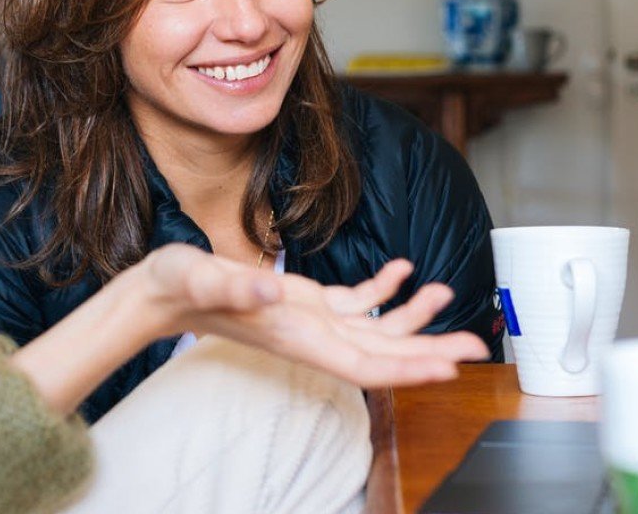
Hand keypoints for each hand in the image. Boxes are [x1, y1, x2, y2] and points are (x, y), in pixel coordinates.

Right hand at [142, 245, 490, 388]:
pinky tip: (402, 269)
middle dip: (431, 350)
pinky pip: (355, 302)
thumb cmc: (175, 287)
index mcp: (294, 335)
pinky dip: (383, 287)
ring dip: (414, 315)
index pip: (364, 364)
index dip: (408, 368)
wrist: (158, 292)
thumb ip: (233, 287)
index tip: (449, 368)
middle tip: (479, 346)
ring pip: (375, 328)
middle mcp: (309, 335)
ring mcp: (308, 320)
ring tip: (448, 294)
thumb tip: (269, 290)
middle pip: (382, 353)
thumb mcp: (198, 278)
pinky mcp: (304, 301)